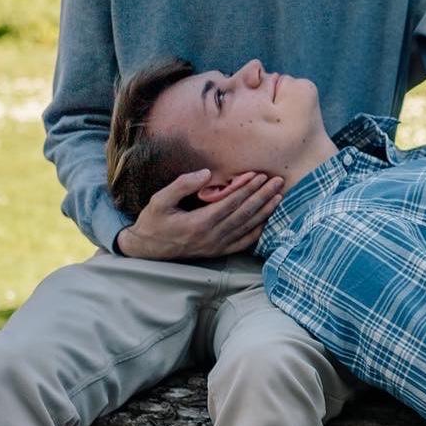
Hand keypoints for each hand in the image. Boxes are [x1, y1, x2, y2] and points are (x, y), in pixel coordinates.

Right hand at [117, 169, 283, 260]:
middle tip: (278, 182)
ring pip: (247, 227)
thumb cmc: (153, 222)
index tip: (260, 175)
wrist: (147, 249)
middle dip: (263, 196)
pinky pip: (243, 242)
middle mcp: (212, 236)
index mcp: (199, 223)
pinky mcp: (218, 252)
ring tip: (279, 196)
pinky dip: (257, 231)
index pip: (231, 203)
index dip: (247, 188)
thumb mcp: (159, 200)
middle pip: (245, 213)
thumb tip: (206, 174)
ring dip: (265, 211)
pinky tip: (267, 220)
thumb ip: (181, 185)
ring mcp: (217, 246)